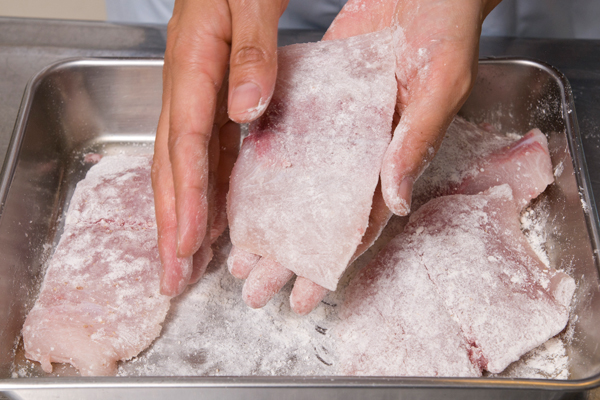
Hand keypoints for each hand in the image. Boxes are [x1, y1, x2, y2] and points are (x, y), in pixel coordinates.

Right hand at [152, 0, 287, 295]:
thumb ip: (252, 51)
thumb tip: (247, 111)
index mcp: (193, 65)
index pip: (186, 142)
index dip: (188, 196)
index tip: (190, 243)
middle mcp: (186, 88)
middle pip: (172, 165)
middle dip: (172, 223)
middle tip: (172, 276)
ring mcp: (196, 96)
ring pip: (184, 166)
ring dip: (185, 215)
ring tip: (186, 263)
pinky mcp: (212, 100)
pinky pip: (205, 153)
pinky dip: (207, 190)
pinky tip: (214, 219)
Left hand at [230, 0, 500, 313]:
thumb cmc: (446, 32)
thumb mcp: (439, 85)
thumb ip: (416, 140)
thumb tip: (396, 199)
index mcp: (391, 159)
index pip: (358, 223)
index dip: (330, 261)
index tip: (304, 296)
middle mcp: (357, 152)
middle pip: (317, 213)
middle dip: (287, 253)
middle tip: (255, 287)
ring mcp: (332, 128)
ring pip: (294, 183)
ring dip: (267, 219)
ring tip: (239, 255)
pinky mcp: (313, 98)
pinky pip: (282, 135)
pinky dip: (259, 165)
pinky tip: (235, 191)